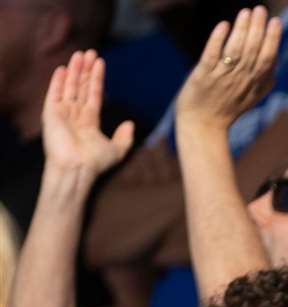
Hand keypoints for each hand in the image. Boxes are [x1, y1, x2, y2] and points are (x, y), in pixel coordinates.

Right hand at [40, 51, 133, 177]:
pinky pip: (54, 94)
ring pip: (69, 86)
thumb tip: (131, 123)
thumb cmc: (95, 162)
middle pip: (81, 86)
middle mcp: (75, 114)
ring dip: (74, 70)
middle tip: (90, 51)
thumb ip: (125, 137)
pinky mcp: (51, 113)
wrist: (77, 168)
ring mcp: (63, 113)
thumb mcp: (117, 150)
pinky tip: (62, 69)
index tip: (100, 62)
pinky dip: (57, 81)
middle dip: (85, 69)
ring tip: (80, 54)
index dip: (97, 78)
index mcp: (89, 120)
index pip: (94, 93)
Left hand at [175, 6, 281, 132]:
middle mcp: (241, 79)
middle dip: (258, 29)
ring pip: (235, 51)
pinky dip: (218, 40)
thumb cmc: (228, 108)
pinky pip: (212, 56)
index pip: (268, 57)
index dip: (273, 39)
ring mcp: (222, 77)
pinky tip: (224, 25)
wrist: (203, 125)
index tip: (275, 21)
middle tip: (260, 9)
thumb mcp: (253, 96)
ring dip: (241, 31)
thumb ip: (266, 79)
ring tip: (245, 12)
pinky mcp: (203, 76)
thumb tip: (276, 58)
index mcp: (255, 83)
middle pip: (252, 51)